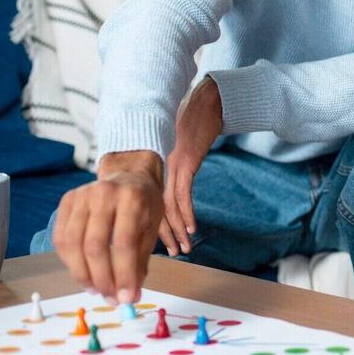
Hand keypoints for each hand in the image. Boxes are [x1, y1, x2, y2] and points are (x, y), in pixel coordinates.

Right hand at [52, 150, 162, 304]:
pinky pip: (61, 238)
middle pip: (94, 246)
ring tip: (96, 290)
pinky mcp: (67, 201)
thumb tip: (130, 296)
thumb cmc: (144, 205)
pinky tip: (83, 273)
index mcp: (132, 198)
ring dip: (82, 274)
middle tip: (110, 298)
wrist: (129, 175)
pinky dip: (69, 261)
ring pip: (72, 244)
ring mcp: (82, 195)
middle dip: (102, 278)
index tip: (126, 298)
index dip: (123, 275)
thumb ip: (141, 261)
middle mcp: (104, 194)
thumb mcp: (152, 228)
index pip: (124, 243)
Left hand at [159, 76, 223, 255]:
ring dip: (175, 229)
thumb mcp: (174, 143)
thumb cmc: (191, 120)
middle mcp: (156, 166)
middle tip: (170, 253)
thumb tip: (166, 185)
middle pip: (154, 208)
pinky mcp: (185, 162)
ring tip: (182, 247)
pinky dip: (186, 213)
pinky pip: (183, 194)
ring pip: (167, 205)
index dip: (151, 225)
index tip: (157, 243)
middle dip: (162, 234)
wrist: (207, 102)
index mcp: (151, 164)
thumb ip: (167, 163)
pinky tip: (191, 228)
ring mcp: (169, 164)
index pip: (146, 202)